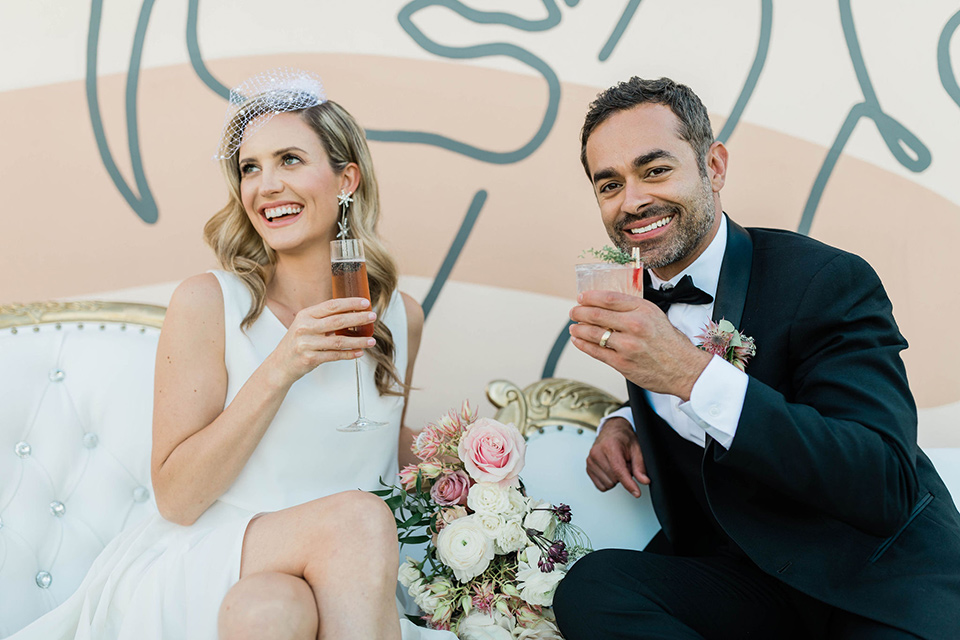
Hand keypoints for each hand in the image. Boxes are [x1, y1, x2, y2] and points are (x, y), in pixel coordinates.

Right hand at [268, 297, 376, 386]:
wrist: (280, 364)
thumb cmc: (298, 342)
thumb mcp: (305, 325)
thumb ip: (323, 318)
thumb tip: (352, 312)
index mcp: (306, 315)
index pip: (331, 305)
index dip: (350, 303)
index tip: (365, 303)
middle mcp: (305, 327)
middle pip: (337, 321)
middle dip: (358, 318)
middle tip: (372, 317)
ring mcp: (307, 344)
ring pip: (339, 341)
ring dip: (358, 341)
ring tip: (371, 340)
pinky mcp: (310, 359)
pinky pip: (335, 356)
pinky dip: (349, 354)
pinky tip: (359, 352)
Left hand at [569, 291, 711, 400]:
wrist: (684, 369)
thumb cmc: (670, 342)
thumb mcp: (656, 315)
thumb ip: (633, 308)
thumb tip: (607, 303)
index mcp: (643, 310)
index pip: (609, 298)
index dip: (590, 297)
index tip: (582, 298)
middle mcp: (635, 325)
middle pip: (597, 315)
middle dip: (580, 312)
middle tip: (573, 312)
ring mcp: (627, 345)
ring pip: (593, 333)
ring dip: (579, 329)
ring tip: (574, 327)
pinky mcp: (622, 363)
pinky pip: (596, 352)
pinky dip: (583, 345)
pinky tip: (578, 340)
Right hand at [586, 418, 649, 496]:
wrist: (612, 431)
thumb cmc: (623, 438)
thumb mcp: (636, 449)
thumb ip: (640, 466)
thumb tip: (644, 480)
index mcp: (609, 446)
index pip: (619, 470)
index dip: (629, 484)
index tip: (636, 493)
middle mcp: (596, 453)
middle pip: (615, 479)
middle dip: (624, 475)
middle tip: (625, 463)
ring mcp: (590, 461)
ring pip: (608, 484)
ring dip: (616, 479)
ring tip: (617, 465)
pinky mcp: (588, 468)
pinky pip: (601, 486)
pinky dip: (608, 482)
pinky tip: (611, 470)